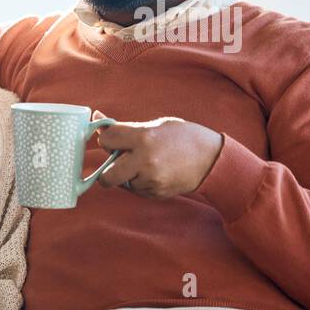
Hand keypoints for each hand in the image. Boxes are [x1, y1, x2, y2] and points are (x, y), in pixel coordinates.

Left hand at [92, 110, 224, 199]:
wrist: (213, 159)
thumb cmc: (184, 137)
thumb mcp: (157, 125)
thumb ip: (125, 127)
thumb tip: (96, 116)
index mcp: (143, 138)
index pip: (107, 139)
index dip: (106, 139)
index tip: (113, 140)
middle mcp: (145, 161)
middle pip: (106, 176)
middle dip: (107, 172)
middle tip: (116, 164)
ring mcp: (151, 180)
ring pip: (122, 184)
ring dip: (127, 176)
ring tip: (147, 164)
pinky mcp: (157, 193)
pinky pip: (137, 190)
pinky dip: (140, 183)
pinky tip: (156, 173)